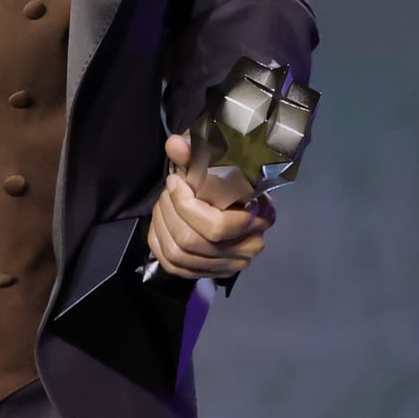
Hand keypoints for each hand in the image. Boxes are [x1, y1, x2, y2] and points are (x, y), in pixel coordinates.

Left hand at [146, 133, 274, 279]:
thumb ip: (194, 153)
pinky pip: (174, 266)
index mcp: (259, 217)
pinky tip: (160, 222)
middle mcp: (248, 247)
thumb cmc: (228, 176)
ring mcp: (229, 264)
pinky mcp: (210, 272)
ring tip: (163, 204)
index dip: (186, 205)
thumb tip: (175, 145)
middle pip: (191, 241)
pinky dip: (159, 242)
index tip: (174, 181)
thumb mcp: (215, 160)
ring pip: (178, 255)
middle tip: (167, 192)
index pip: (216, 225)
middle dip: (169, 212)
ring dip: (161, 225)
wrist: (235, 196)